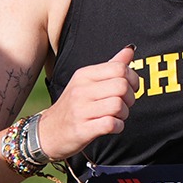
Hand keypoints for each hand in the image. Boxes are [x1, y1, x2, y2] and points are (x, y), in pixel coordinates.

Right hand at [37, 45, 136, 160]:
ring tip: (116, 116)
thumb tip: (130, 50)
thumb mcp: (88, 82)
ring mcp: (80, 110)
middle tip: (124, 104)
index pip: (119, 68)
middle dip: (130, 98)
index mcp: (84, 75)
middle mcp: (81, 90)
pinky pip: (111, 124)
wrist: (49, 131)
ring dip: (124, 114)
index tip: (130, 88)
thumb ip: (110, 66)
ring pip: (118, 105)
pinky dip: (118, 127)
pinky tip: (112, 126)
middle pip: (122, 86)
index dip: (133, 79)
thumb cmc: (74, 105)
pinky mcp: (82, 129)